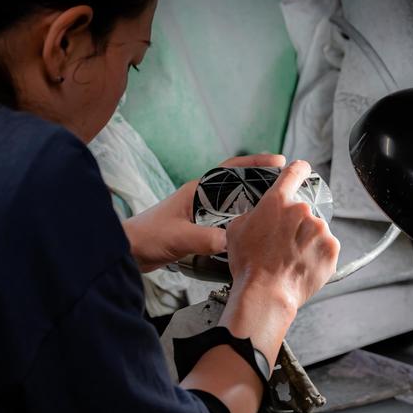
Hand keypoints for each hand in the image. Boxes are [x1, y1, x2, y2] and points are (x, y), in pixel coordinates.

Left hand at [122, 154, 286, 271]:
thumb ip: (205, 239)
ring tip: (277, 213)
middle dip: (262, 185)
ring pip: (234, 206)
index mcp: (197, 191)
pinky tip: (252, 236)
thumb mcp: (178, 237)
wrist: (126, 252)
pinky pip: (227, 224)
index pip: (231, 169)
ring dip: (253, 207)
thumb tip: (233, 241)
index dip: (255, 163)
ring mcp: (199, 214)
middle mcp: (200, 199)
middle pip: (238, 186)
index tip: (278, 160)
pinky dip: (241, 226)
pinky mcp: (198, 230)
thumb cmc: (146, 238)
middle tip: (287, 189)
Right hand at [219, 160, 340, 361]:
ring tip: (290, 259)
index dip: (298, 170)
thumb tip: (259, 215)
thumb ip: (252, 214)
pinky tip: (301, 266)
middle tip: (282, 244)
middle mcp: (302, 211)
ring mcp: (320, 230)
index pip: (294, 172)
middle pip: (302, 211)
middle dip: (295, 224)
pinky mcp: (331, 249)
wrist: (265, 293)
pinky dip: (316, 256)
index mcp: (278, 201)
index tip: (301, 170)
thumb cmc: (249, 265)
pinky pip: (325, 248)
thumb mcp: (236, 230)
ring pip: (314, 231)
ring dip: (306, 241)